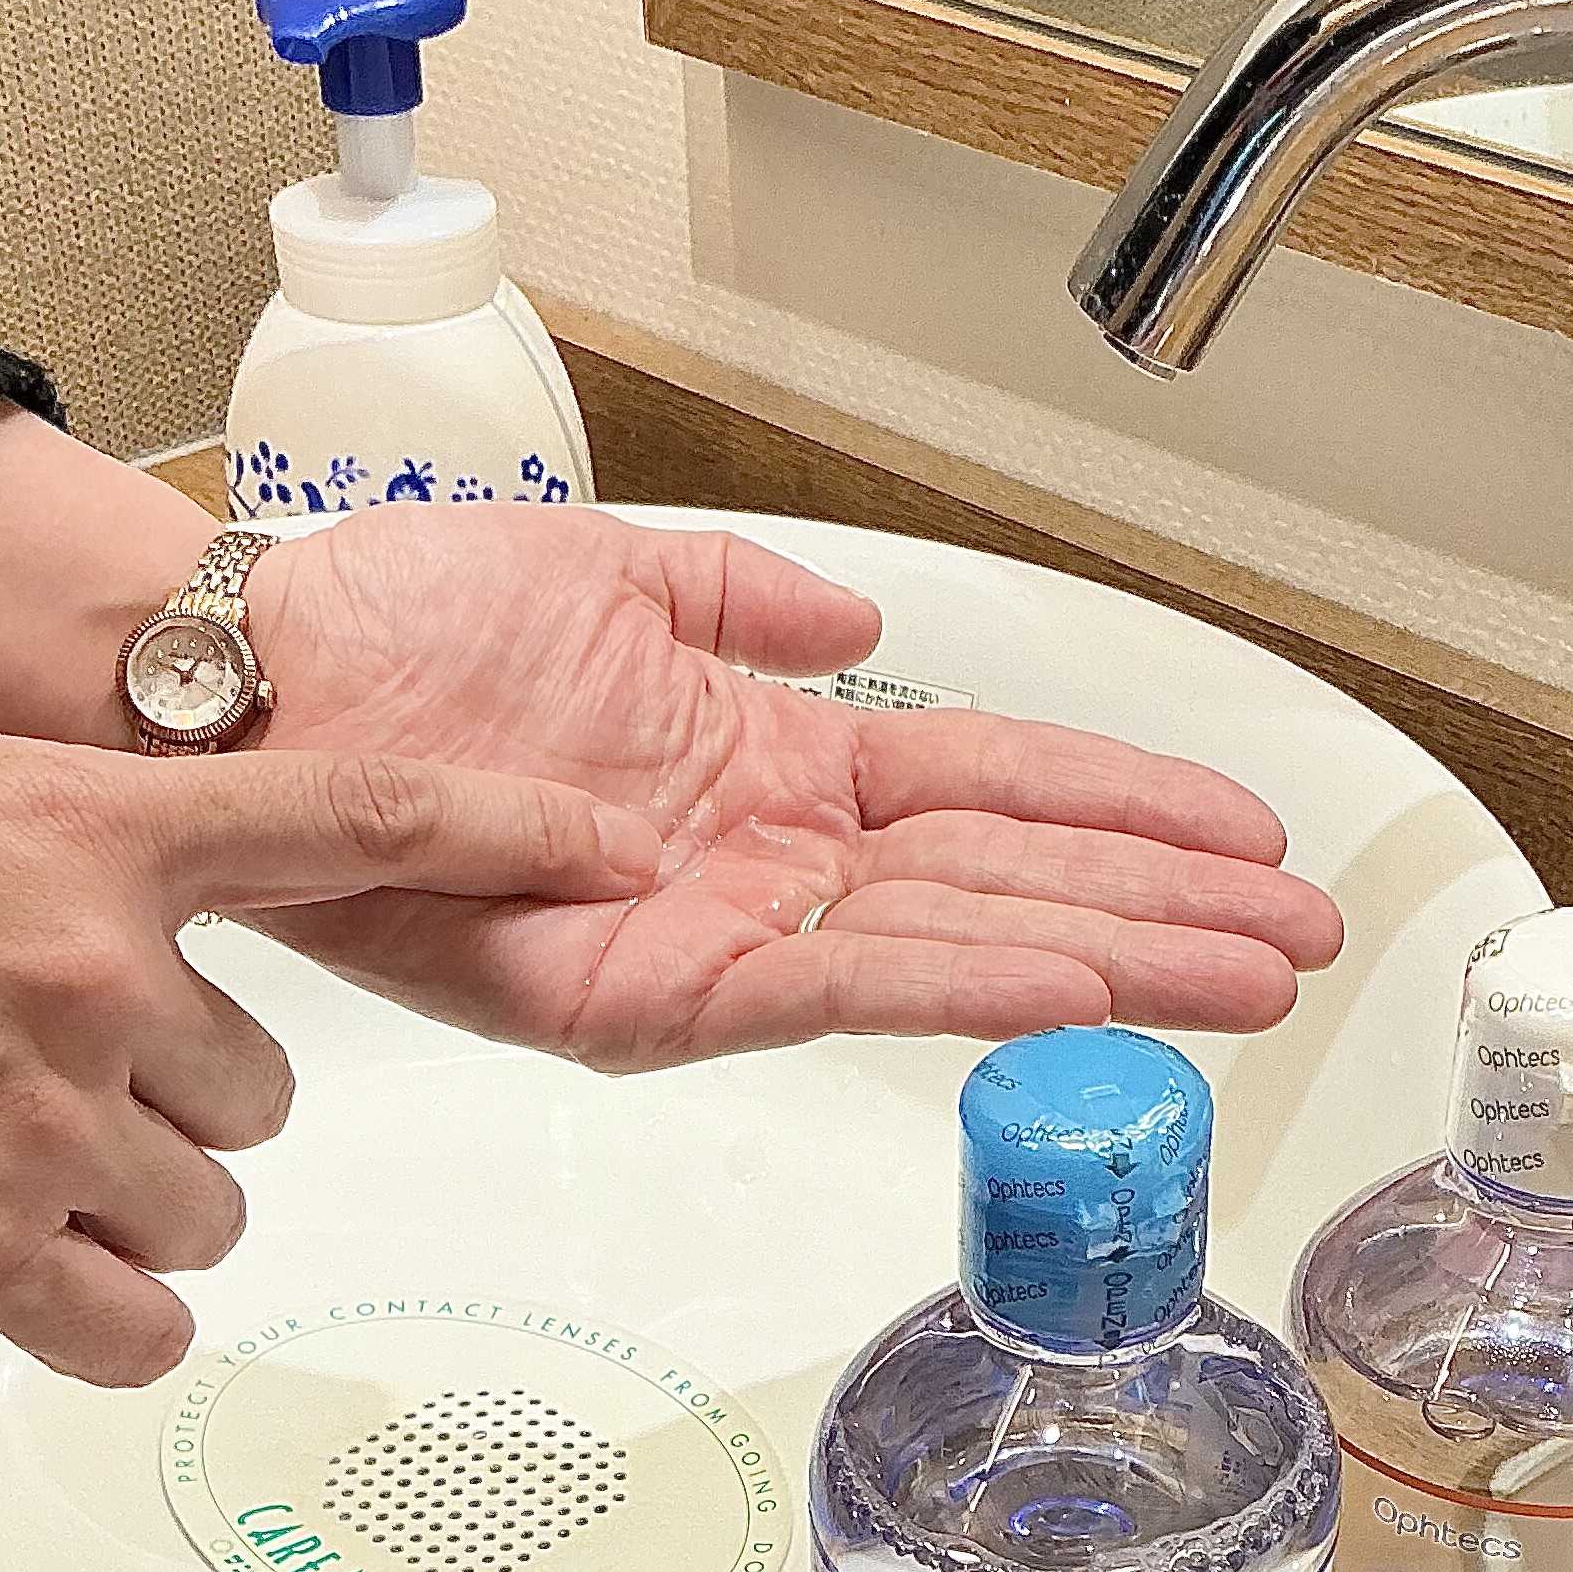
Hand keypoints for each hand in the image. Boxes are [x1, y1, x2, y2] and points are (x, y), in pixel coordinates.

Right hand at [0, 611, 660, 1382]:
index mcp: (82, 827)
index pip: (359, 817)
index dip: (508, 830)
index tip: (609, 853)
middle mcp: (93, 982)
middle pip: (270, 1085)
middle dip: (188, 1085)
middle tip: (71, 1063)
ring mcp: (32, 1131)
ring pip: (213, 1205)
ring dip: (142, 1194)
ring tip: (20, 1159)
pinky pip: (129, 1330)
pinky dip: (102, 1315)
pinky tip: (23, 1267)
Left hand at [246, 507, 1344, 1068]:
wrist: (268, 684)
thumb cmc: (411, 631)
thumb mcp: (617, 576)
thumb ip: (749, 600)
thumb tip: (865, 626)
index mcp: (774, 763)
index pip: (991, 785)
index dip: (1123, 805)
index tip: (1245, 828)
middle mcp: (770, 864)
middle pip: (1009, 879)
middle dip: (1164, 909)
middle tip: (1304, 939)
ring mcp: (719, 935)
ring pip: (950, 951)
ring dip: (1106, 962)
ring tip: (1243, 979)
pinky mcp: (648, 995)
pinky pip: (827, 992)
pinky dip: (952, 988)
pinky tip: (1069, 984)